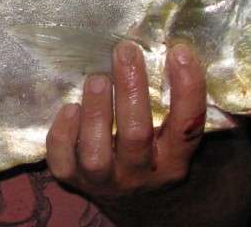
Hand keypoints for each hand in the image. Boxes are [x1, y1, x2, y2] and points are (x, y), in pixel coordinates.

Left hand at [46, 42, 205, 206]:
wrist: (131, 200)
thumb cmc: (152, 148)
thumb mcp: (172, 135)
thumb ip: (176, 101)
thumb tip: (180, 49)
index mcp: (173, 159)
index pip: (187, 125)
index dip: (187, 89)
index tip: (178, 51)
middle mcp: (140, 173)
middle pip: (137, 134)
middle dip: (131, 88)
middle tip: (126, 51)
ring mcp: (105, 180)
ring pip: (97, 153)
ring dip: (96, 111)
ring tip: (96, 78)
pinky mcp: (72, 178)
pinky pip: (63, 160)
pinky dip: (63, 133)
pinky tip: (70, 107)